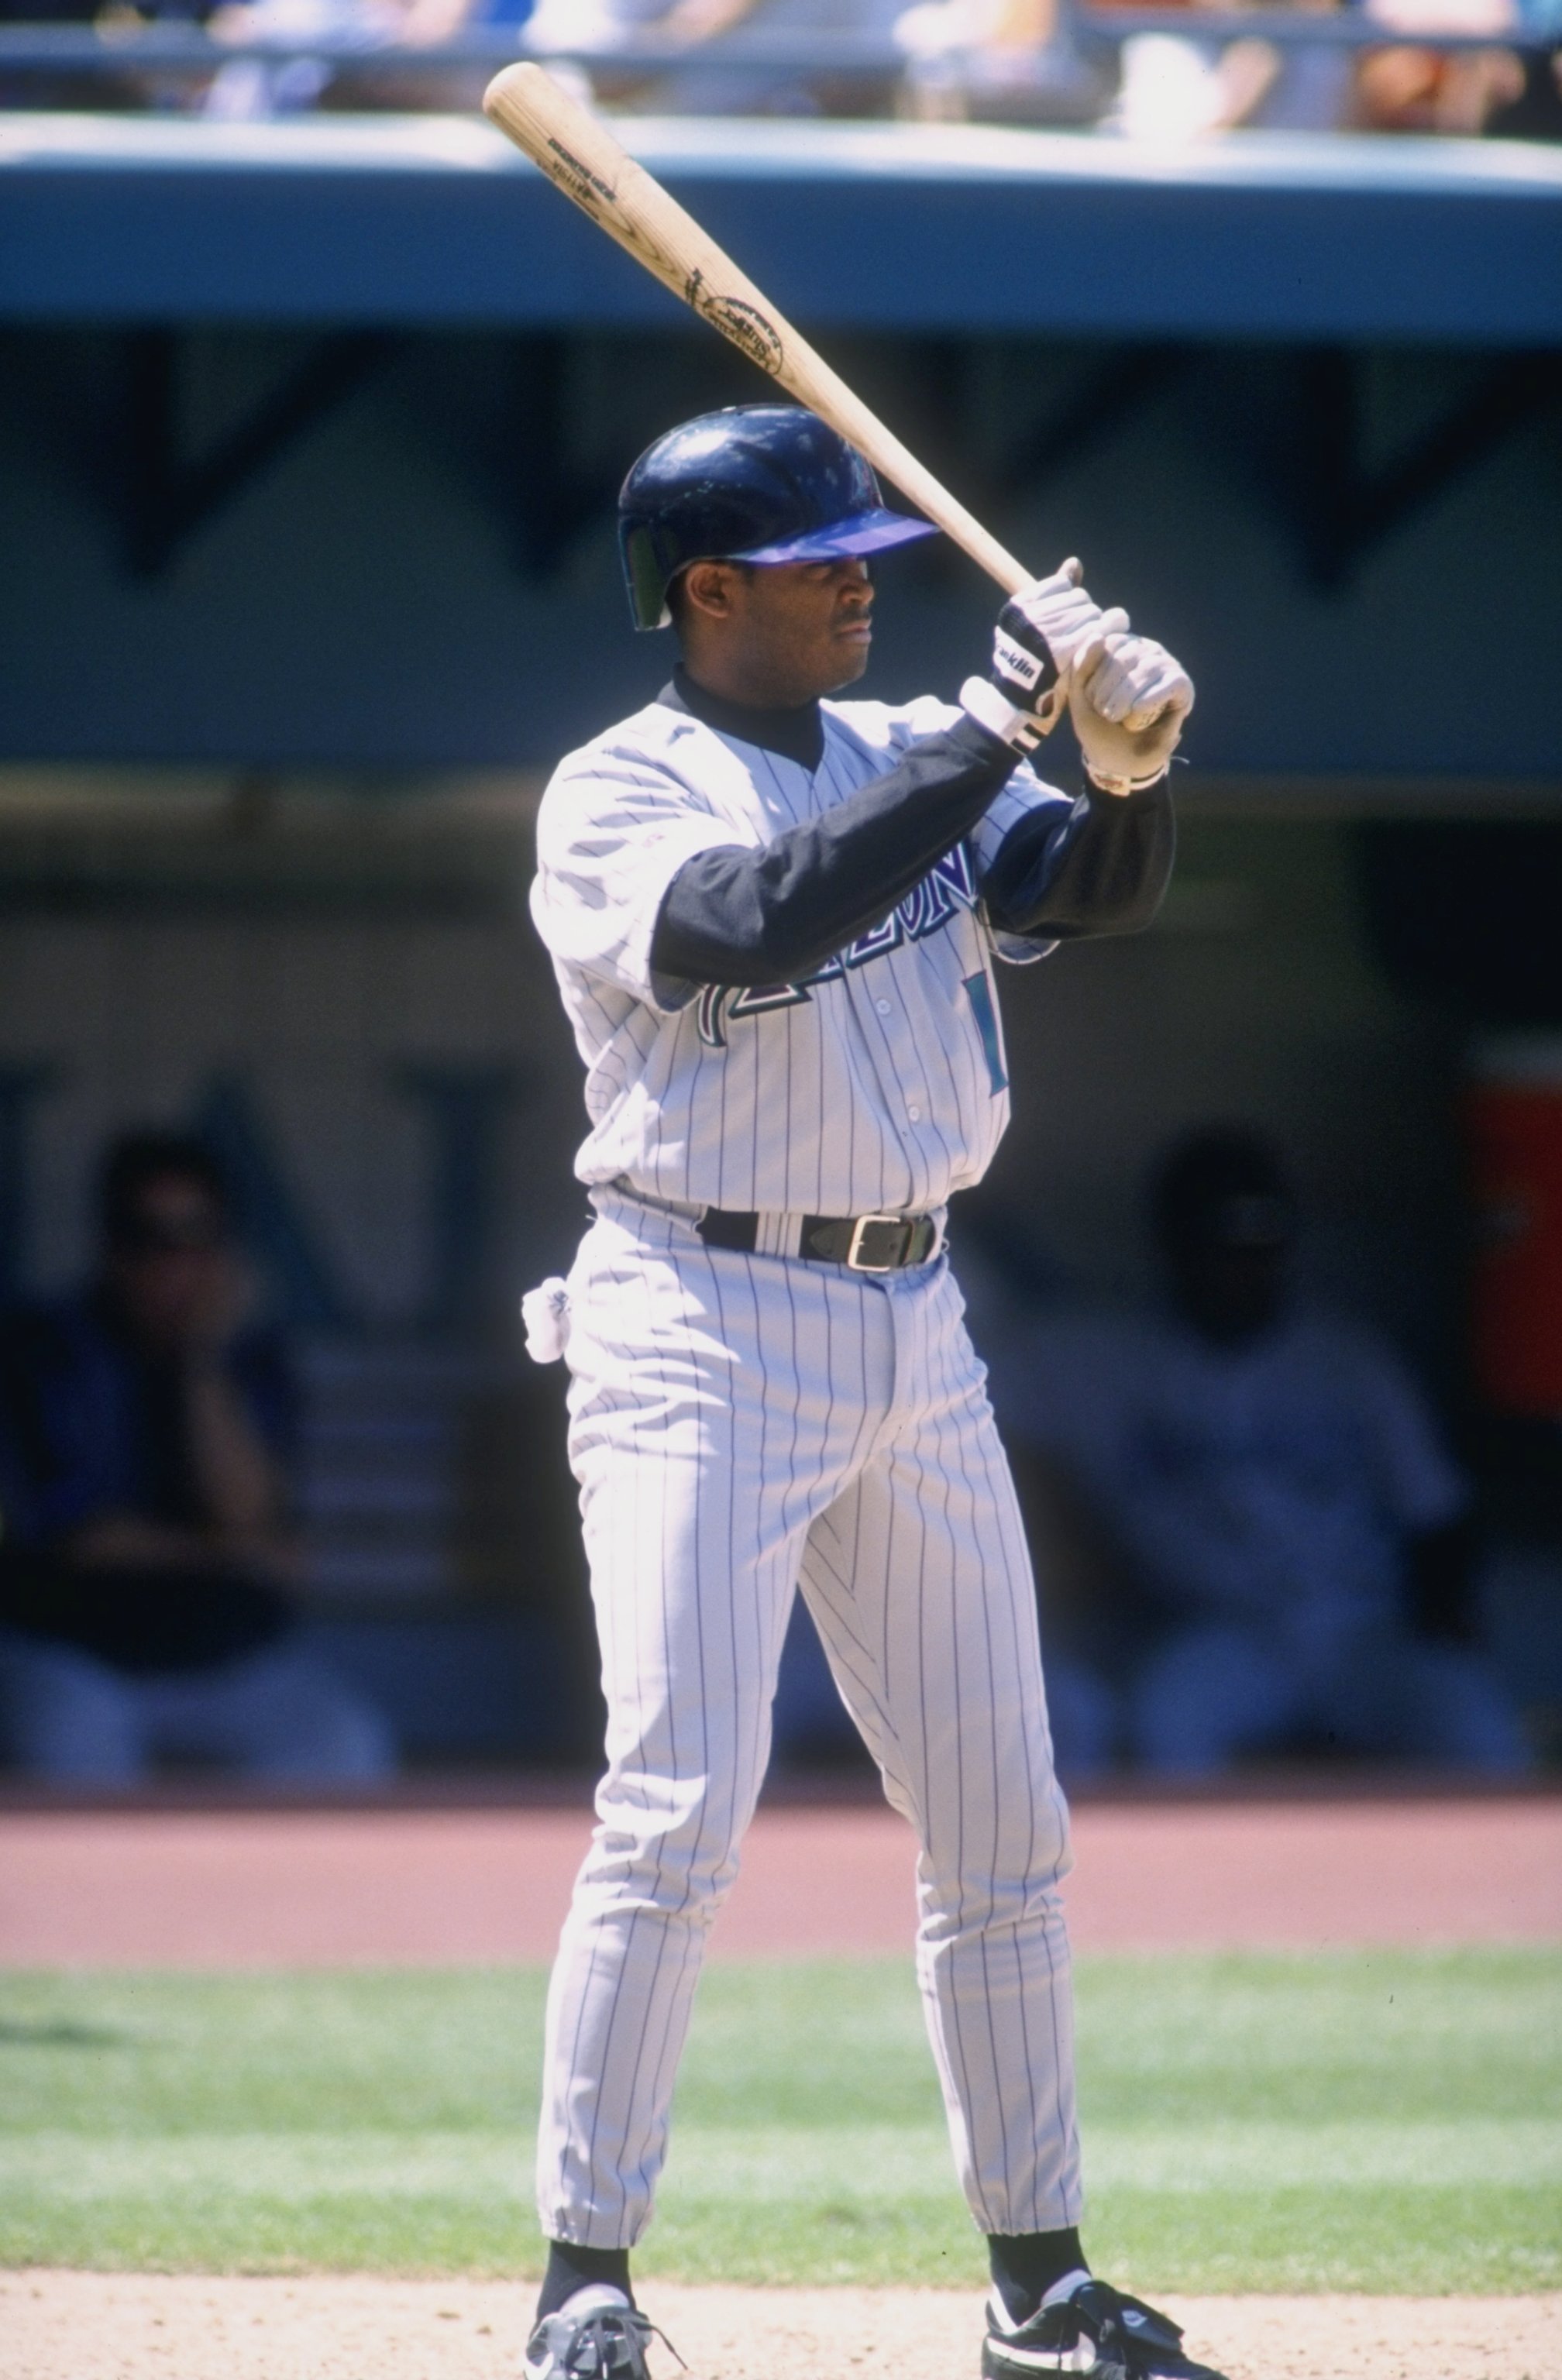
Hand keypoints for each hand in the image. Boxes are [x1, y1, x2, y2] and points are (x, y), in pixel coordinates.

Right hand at [961, 558, 1103, 750]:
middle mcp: (1030, 617)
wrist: (1019, 702)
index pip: (1061, 586)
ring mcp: (1046, 634)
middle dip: (1086, 615)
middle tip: (1085, 634)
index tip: (1067, 623)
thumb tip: (1074, 563)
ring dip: (1098, 626)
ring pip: (1091, 613)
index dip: (1069, 603)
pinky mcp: (1064, 651)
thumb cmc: (1030, 661)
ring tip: (1095, 642)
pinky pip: (1097, 630)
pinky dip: (1105, 636)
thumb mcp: (1033, 624)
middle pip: (1079, 599)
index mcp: (1019, 607)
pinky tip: (1104, 644)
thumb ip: (1054, 591)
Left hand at [1069, 618, 1193, 794]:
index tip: (1089, 701)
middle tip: (1104, 713)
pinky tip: (1138, 712)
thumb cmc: (1098, 725)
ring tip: (1117, 718)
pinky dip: (1151, 699)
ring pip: (1147, 668)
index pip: (1107, 643)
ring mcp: (1164, 664)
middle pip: (1126, 654)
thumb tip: (1098, 636)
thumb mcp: (1080, 697)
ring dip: (1126, 697)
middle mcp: (1144, 649)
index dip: (1094, 674)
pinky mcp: (1181, 684)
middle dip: (1109, 688)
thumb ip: (1081, 667)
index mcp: (1118, 646)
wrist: (1118, 760)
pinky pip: (1169, 682)